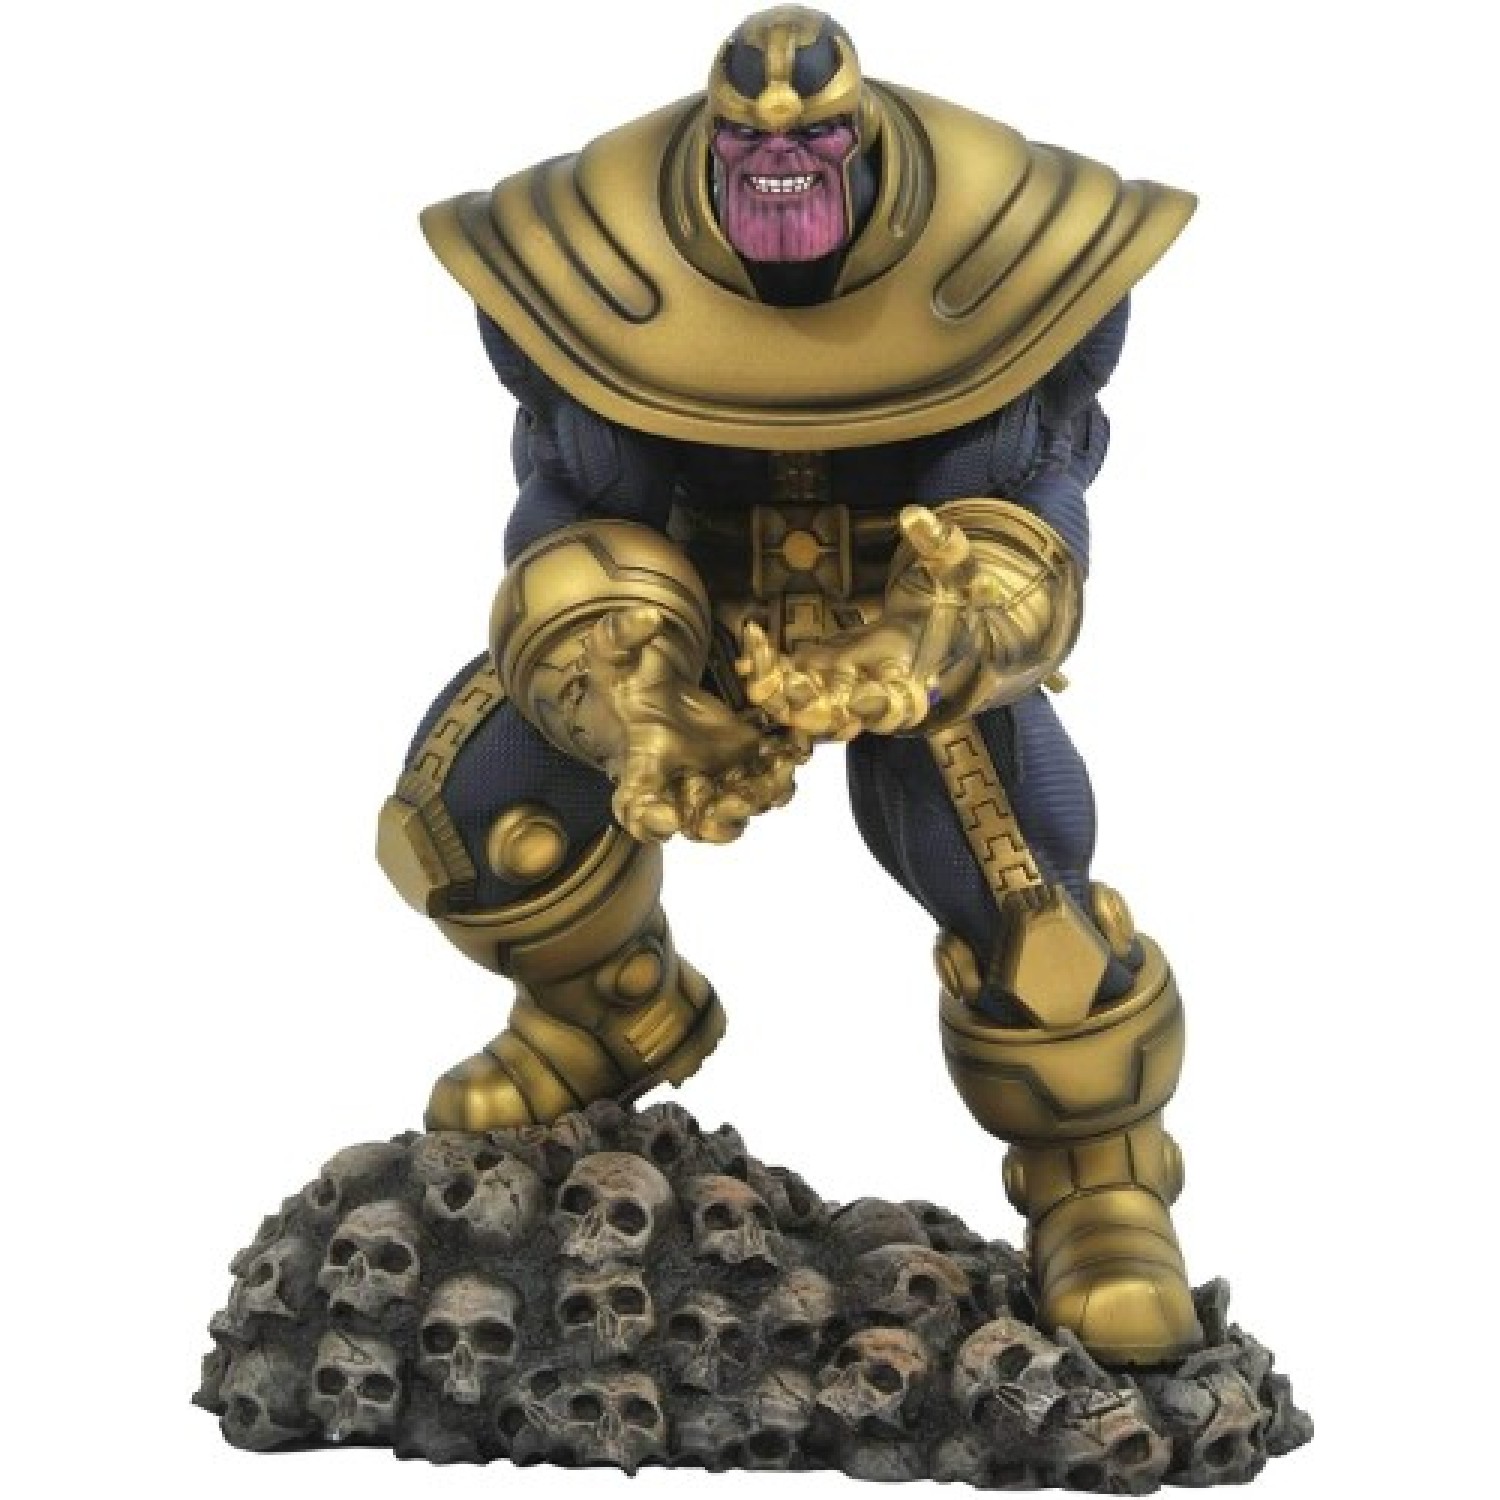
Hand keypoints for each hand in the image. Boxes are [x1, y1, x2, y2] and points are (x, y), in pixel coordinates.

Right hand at [581, 606, 810, 843]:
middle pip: (697, 825)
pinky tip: (795, 750)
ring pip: (740, 809)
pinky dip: (782, 773)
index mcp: (641, 767)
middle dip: (720, 822)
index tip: (664, 817)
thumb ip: (621, 636)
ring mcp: (713, 780)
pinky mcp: (742, 765)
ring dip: (761, 798)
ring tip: (778, 774)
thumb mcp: (612, 654)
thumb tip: (647, 618)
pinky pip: (765, 782)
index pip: (636, 806)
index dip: (649, 818)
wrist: (649, 693)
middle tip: (739, 805)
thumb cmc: (626, 683)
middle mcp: (678, 786)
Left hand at [736, 506, 1003, 739]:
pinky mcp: (820, 672)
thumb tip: (915, 514)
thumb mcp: (955, 571)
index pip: (898, 704)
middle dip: (810, 706)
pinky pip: (787, 680)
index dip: (878, 705)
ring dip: (777, 692)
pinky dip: (766, 669)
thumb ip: (941, 545)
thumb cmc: (949, 602)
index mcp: (912, 675)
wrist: (937, 628)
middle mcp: (872, 690)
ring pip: (804, 705)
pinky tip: (748, 645)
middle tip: (788, 686)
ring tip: (754, 663)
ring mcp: (842, 685)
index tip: (862, 697)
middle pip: (840, 716)